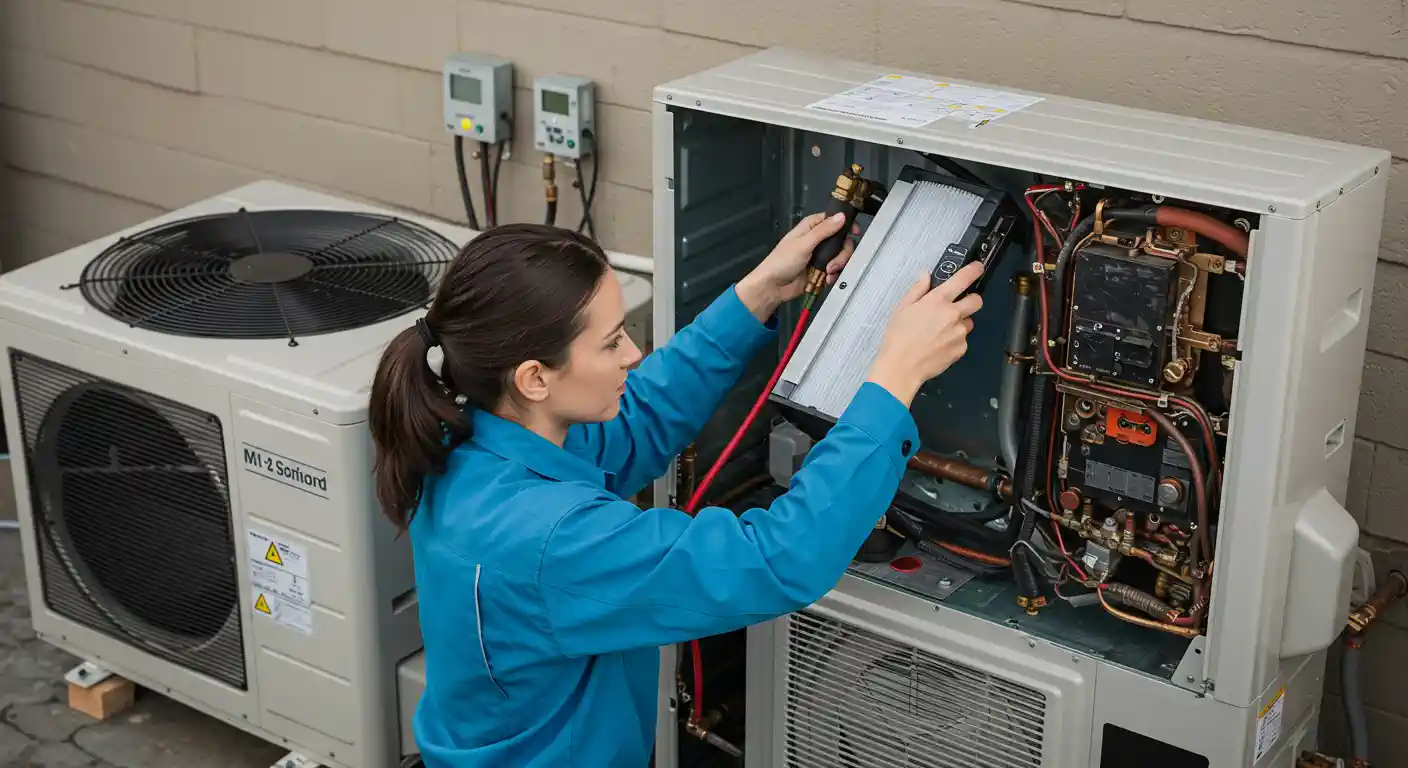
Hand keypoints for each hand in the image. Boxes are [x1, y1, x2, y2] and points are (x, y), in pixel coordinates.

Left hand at [735, 212, 858, 320]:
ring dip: (838, 265)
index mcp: (811, 227)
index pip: (834, 219)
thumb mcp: (804, 243)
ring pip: (841, 255)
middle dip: (842, 252)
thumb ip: (824, 230)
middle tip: (834, 262)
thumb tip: (841, 217)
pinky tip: (828, 279)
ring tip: (828, 272)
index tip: (854, 232)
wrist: (773, 287)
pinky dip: (835, 274)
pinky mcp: (821, 269)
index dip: (845, 224)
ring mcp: (820, 255)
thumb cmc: (782, 262)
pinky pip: (836, 269)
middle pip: (841, 239)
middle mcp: (817, 239)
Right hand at [867, 261, 985, 405]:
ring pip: (969, 322)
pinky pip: (963, 340)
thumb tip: (926, 276)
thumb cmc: (898, 338)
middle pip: (976, 301)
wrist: (902, 367)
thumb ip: (918, 290)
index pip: (963, 279)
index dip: (973, 270)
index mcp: (937, 300)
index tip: (977, 268)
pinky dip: (955, 341)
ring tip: (940, 332)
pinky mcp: (961, 348)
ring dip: (960, 323)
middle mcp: (952, 314)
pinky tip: (939, 345)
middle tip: (958, 306)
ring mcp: (959, 332)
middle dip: (971, 300)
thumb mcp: (902, 308)